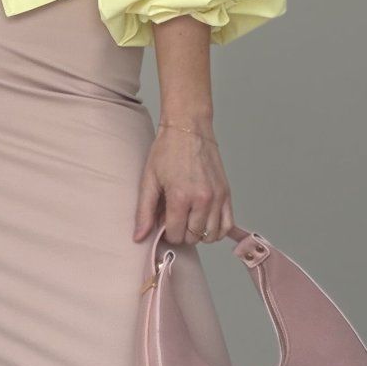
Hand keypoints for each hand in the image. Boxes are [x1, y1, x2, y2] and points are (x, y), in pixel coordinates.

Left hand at [132, 122, 233, 245]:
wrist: (189, 128)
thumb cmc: (167, 150)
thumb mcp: (149, 179)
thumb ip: (144, 212)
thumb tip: (139, 237)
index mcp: (180, 197)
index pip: (176, 235)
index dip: (166, 232)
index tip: (163, 219)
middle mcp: (202, 199)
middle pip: (193, 237)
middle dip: (181, 232)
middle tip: (174, 215)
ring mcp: (217, 197)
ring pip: (211, 236)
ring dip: (198, 232)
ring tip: (188, 217)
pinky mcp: (226, 193)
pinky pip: (227, 225)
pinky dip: (216, 230)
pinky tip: (204, 221)